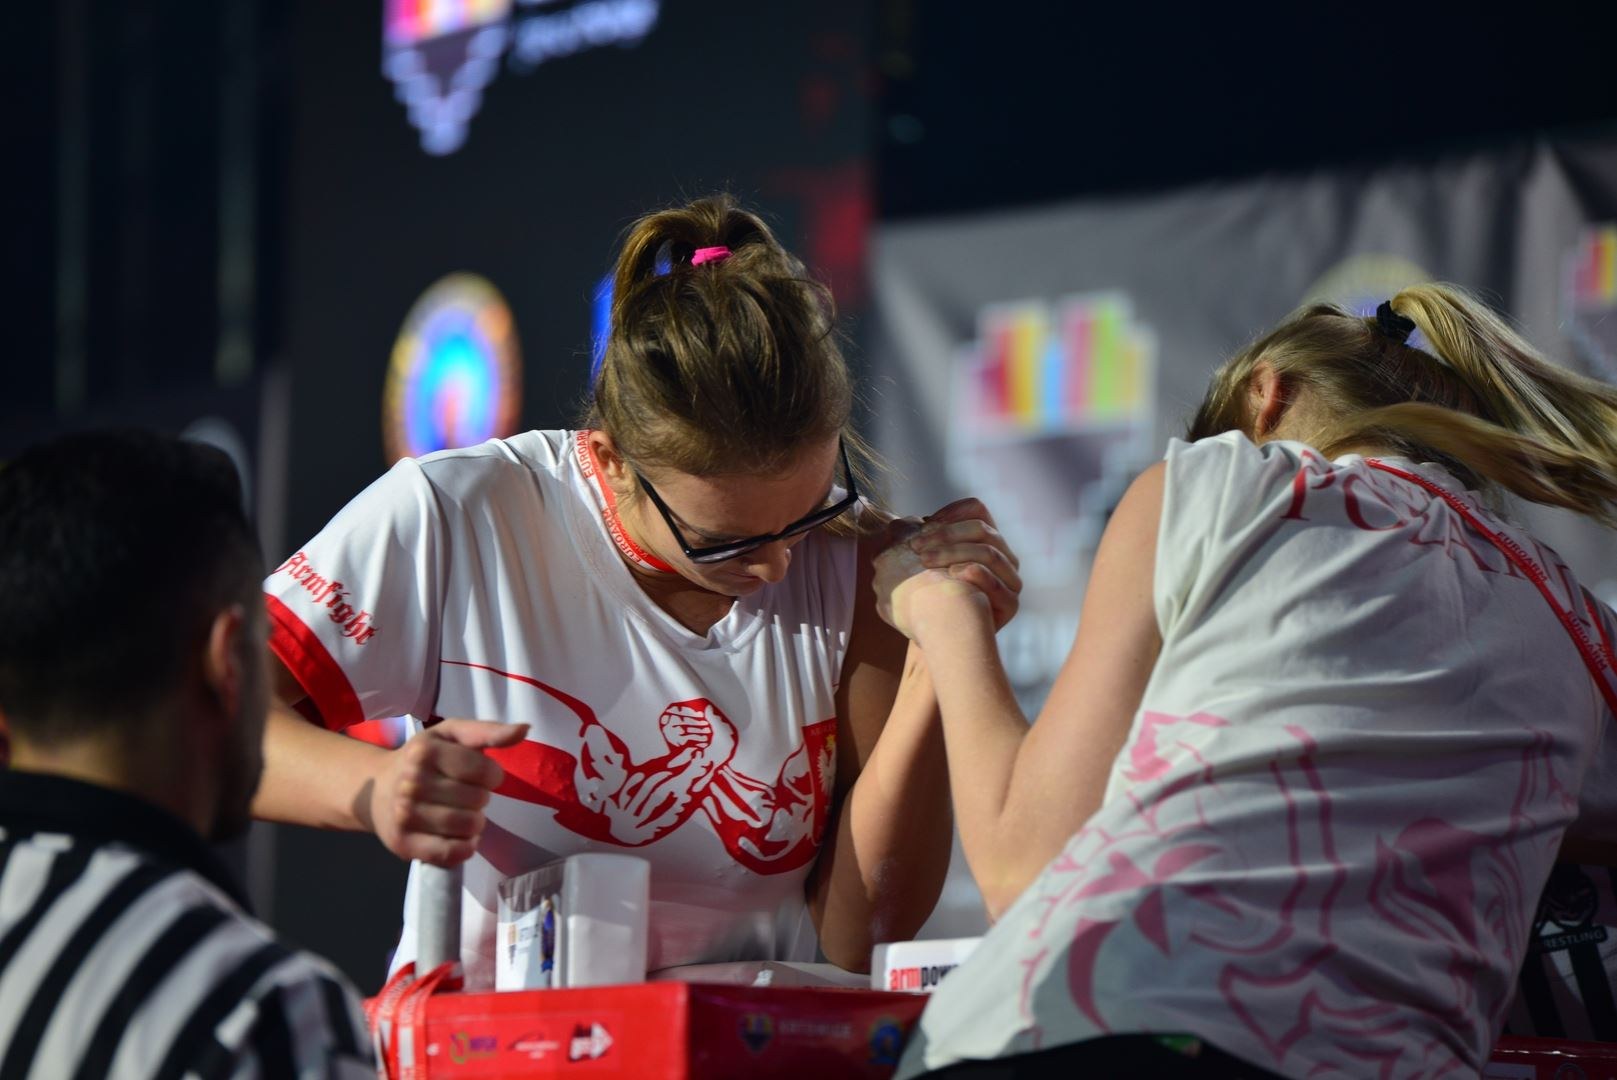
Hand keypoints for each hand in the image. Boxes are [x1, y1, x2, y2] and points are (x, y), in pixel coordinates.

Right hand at [367, 718, 527, 865]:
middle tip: (464, 795)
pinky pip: (452, 853)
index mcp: (425, 752)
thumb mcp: (451, 735)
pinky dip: (465, 847)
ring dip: (475, 824)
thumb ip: (489, 731)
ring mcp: (405, 815)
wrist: (375, 790)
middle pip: (479, 801)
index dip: (492, 776)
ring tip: (462, 814)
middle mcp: (412, 783)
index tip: (480, 776)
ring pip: (469, 828)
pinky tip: (458, 836)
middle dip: (480, 799)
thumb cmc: (422, 759)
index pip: (485, 772)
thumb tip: (525, 729)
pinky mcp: (403, 844)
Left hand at [873, 498, 1021, 636]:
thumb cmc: (926, 599)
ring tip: (925, 562)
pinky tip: (954, 575)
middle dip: (946, 535)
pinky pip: (998, 585)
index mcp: (984, 541)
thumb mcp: (915, 566)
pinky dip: (976, 576)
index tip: (924, 524)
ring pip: (989, 553)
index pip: (977, 510)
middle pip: (982, 529)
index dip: (951, 513)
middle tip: (916, 547)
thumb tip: (898, 523)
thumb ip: (910, 541)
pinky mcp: (1010, 605)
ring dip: (954, 553)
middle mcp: (1003, 557)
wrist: (939, 640)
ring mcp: (1010, 581)